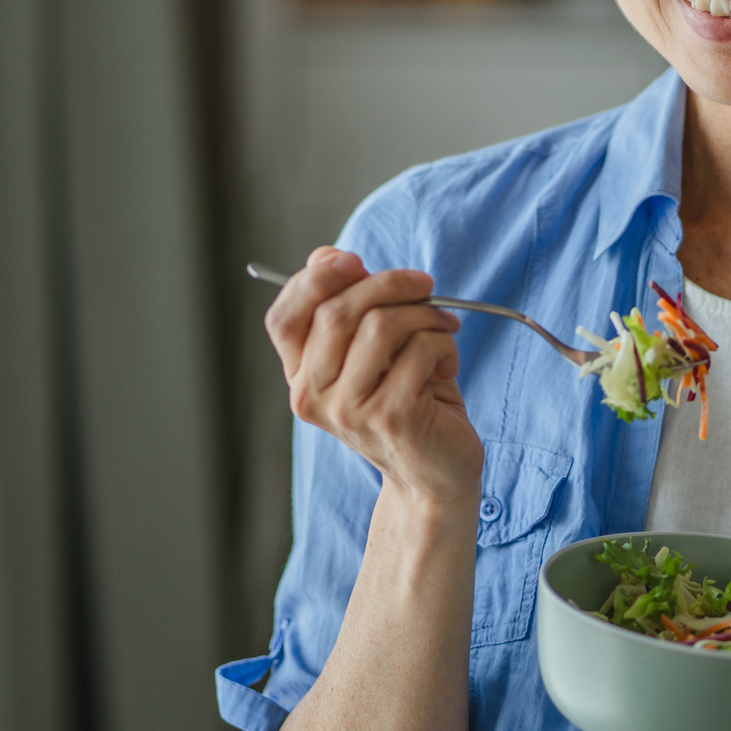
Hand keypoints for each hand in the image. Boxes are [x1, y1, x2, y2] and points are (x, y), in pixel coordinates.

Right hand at [264, 247, 484, 508]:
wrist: (434, 474)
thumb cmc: (408, 403)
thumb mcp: (372, 351)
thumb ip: (349, 306)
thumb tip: (328, 255)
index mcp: (300, 377)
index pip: (282, 319)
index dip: (313, 280)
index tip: (354, 261)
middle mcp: (312, 397)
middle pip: (336, 311)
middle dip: (389, 283)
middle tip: (425, 286)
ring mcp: (348, 410)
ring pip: (381, 325)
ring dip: (424, 314)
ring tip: (443, 329)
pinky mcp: (390, 417)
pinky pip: (419, 349)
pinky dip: (444, 343)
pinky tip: (447, 363)